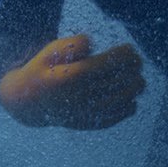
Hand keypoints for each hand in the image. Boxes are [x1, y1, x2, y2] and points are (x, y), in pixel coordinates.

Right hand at [0, 34, 144, 128]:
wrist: (28, 102)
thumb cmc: (43, 70)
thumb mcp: (50, 51)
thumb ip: (72, 44)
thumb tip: (91, 43)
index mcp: (71, 76)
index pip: (107, 64)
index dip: (124, 55)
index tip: (130, 48)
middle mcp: (80, 96)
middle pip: (118, 81)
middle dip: (133, 69)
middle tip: (138, 62)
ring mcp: (85, 112)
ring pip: (121, 100)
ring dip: (134, 88)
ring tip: (139, 79)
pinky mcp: (88, 123)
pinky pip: (115, 116)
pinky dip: (128, 106)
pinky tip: (130, 97)